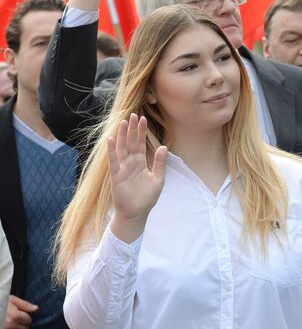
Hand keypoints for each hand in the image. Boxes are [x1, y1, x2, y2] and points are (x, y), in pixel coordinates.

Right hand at [2, 296, 36, 328]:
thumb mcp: (10, 300)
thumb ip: (24, 304)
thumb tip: (36, 308)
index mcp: (14, 316)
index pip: (28, 320)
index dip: (25, 318)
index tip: (19, 316)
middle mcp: (11, 327)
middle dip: (22, 325)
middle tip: (14, 321)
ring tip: (11, 327)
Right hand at [107, 115, 166, 242]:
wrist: (136, 213)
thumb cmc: (146, 198)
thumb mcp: (158, 179)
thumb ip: (160, 163)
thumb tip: (164, 147)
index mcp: (140, 163)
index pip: (140, 144)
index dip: (141, 132)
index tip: (142, 119)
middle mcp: (130, 163)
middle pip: (130, 143)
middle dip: (132, 129)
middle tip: (133, 115)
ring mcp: (122, 168)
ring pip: (121, 148)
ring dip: (122, 136)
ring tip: (123, 123)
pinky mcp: (116, 175)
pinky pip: (113, 161)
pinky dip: (112, 150)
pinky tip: (111, 140)